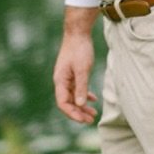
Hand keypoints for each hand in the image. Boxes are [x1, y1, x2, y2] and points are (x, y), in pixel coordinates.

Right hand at [54, 9, 98, 124]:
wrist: (78, 33)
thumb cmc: (79, 50)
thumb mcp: (82, 69)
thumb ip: (81, 86)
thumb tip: (81, 104)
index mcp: (60, 81)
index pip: (63, 103)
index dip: (73, 113)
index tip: (84, 120)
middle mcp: (61, 81)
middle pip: (68, 102)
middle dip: (78, 112)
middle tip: (91, 120)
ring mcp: (66, 77)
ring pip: (73, 96)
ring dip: (82, 106)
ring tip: (93, 114)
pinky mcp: (73, 73)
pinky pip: (77, 89)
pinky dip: (84, 95)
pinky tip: (93, 99)